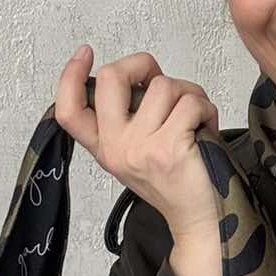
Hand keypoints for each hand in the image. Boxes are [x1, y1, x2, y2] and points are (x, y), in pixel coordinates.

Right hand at [53, 45, 221, 239]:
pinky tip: (206, 129)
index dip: (70, 76)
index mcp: (105, 148)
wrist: (200, 221)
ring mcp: (139, 149)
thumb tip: (141, 78)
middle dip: (143, 65)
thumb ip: (129, 119)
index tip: (84, 53)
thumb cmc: (178, 182)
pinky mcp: (167, 149)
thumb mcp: (139, 153)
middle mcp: (115, 149)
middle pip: (112, 78)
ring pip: (163, 86)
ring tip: (196, 119)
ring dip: (189, 94)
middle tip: (161, 81)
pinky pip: (190, 102)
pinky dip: (206, 109)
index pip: (69, 111)